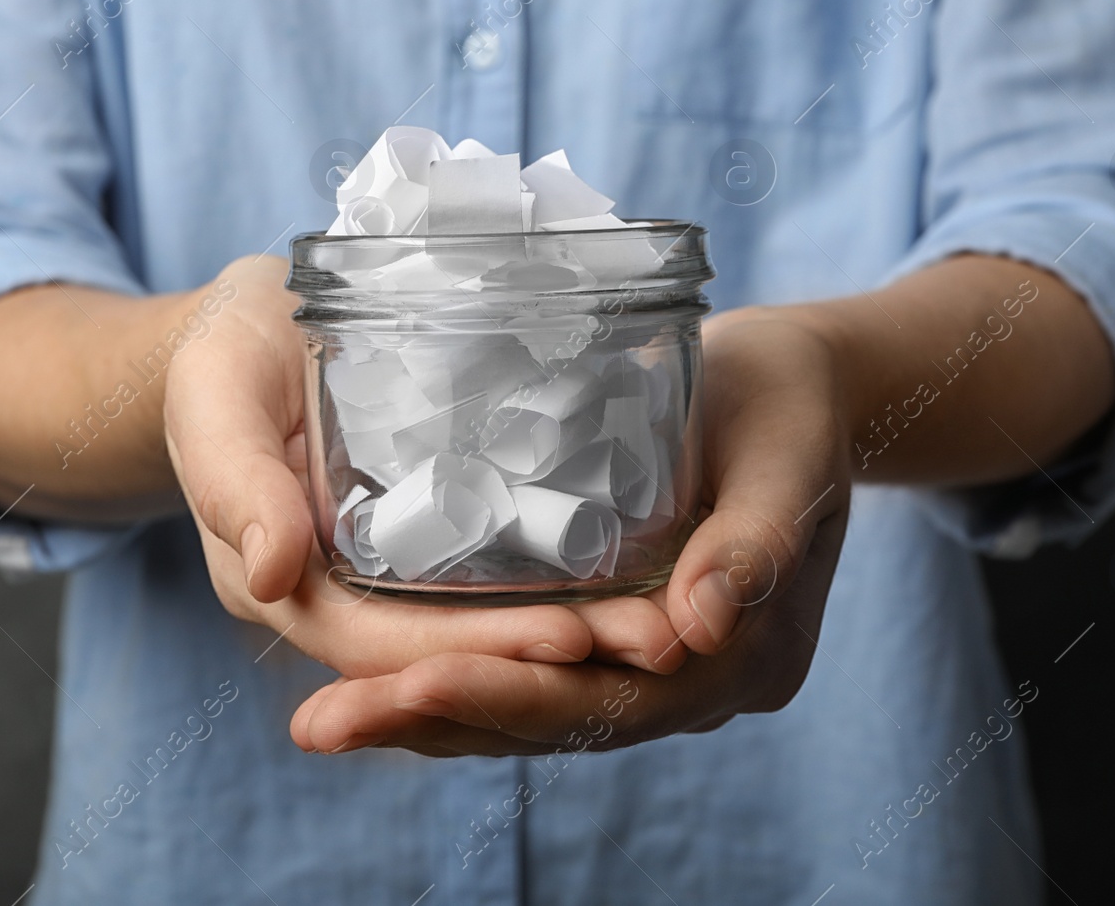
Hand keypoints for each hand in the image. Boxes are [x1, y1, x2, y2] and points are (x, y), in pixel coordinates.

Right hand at [162, 255, 684, 708]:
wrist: (250, 329)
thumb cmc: (226, 353)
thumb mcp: (215, 393)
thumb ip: (232, 478)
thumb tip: (272, 574)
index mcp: (283, 587)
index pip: (383, 647)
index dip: (474, 649)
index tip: (571, 640)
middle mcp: (339, 602)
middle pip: (449, 655)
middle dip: (549, 659)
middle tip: (658, 641)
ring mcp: (386, 579)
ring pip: (480, 631)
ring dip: (573, 638)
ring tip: (670, 625)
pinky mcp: (427, 542)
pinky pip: (493, 586)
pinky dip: (561, 591)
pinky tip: (638, 579)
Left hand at [288, 308, 851, 755]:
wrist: (792, 389)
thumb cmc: (792, 408)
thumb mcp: (788, 457)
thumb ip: (754, 540)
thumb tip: (700, 627)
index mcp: (745, 660)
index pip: (617, 701)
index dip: (515, 695)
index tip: (420, 679)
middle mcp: (690, 683)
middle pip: (554, 721)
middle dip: (437, 720)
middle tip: (325, 725)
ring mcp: (647, 665)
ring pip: (526, 707)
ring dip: (424, 715)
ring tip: (322, 722)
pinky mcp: (606, 628)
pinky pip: (524, 668)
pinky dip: (449, 675)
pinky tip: (370, 676)